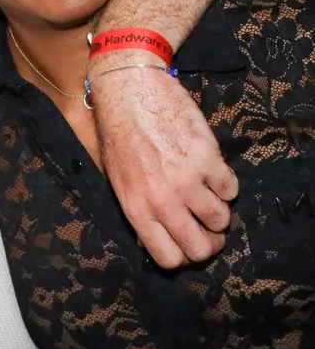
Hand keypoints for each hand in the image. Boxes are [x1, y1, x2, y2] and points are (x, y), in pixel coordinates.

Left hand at [91, 57, 237, 268]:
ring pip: (221, 219)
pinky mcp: (207, 157)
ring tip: (209, 196)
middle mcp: (163, 200)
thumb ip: (139, 210)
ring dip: (219, 212)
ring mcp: (187, 180)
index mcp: (137, 209)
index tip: (188, 242)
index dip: (183, 255)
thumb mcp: (117, 179)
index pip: (169, 259)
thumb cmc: (119, 132)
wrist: (130, 90)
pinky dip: (227, 185)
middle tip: (209, 228)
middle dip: (209, 242)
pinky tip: (214, 172)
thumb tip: (158, 236)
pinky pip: (231, 188)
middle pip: (201, 248)